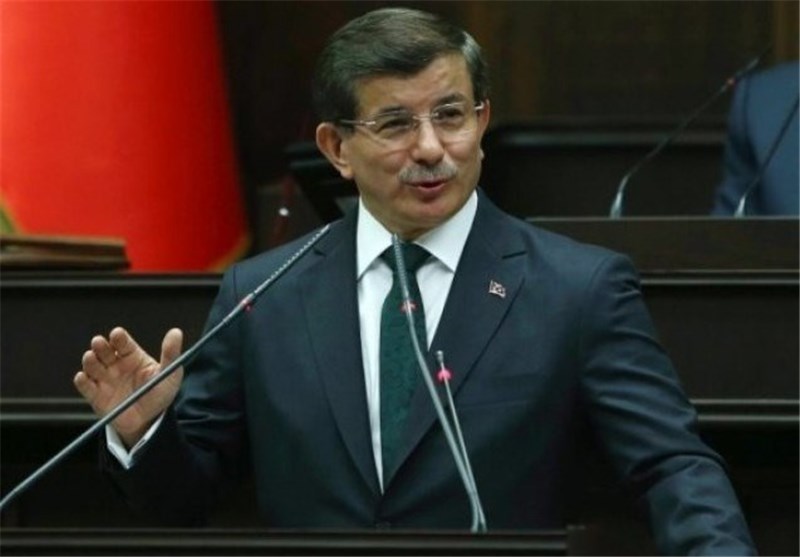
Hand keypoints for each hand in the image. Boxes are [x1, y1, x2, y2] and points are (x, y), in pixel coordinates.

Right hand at [74, 327, 183, 447]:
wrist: (149, 421)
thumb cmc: (159, 394)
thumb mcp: (170, 374)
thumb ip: (171, 354)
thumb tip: (176, 332)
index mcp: (132, 356)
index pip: (122, 342)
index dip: (118, 337)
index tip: (117, 334)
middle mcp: (116, 364)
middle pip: (104, 350)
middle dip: (99, 345)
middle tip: (99, 343)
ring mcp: (104, 379)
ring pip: (92, 365)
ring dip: (90, 360)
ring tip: (91, 358)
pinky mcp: (95, 395)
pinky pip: (85, 386)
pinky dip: (82, 381)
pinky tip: (83, 377)